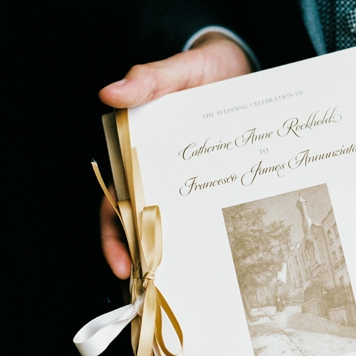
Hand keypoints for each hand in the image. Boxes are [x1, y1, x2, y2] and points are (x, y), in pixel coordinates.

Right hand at [99, 35, 251, 278]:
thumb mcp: (181, 70)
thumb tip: (108, 93)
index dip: (114, 238)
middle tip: (163, 292)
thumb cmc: (206, 67)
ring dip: (188, 255)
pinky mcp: (224, 180)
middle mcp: (161, 174)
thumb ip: (150, 80)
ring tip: (201, 287)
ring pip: (183, 226)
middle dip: (151, 262)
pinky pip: (219, 212)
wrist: (247, 63)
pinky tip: (238, 255)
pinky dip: (223, 234)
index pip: (114, 205)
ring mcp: (193, 181)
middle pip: (146, 228)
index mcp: (137, 154)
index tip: (123, 266)